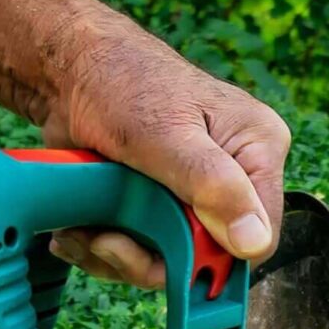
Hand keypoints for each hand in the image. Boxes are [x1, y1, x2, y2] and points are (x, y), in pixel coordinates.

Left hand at [40, 15, 290, 287]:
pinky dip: (106, 250)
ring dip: (119, 257)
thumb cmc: (121, 80)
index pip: (260, 234)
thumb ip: (213, 187)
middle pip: (210, 256)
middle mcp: (236, 178)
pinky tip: (82, 230)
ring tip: (85, 232)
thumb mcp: (165, 135)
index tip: (162, 254)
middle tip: (106, 242)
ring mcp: (196, 195)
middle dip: (151, 259)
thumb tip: (254, 242)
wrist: (67, 69)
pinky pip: (144, 251)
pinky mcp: (162, 207)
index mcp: (258, 150)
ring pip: (171, 260)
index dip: (214, 257)